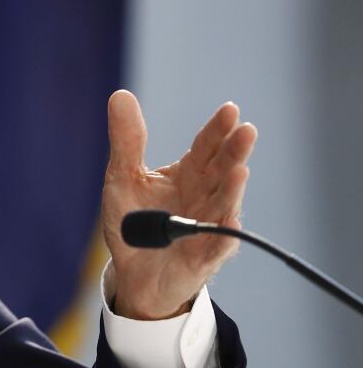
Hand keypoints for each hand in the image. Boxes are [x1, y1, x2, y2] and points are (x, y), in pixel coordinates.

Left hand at [100, 90, 257, 320]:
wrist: (133, 273)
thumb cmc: (135, 224)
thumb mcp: (123, 177)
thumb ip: (127, 140)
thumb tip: (120, 95)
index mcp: (188, 174)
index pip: (206, 147)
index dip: (217, 130)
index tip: (229, 110)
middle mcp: (203, 196)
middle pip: (221, 171)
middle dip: (234, 152)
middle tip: (246, 131)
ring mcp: (206, 226)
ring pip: (223, 205)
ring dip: (232, 189)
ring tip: (239, 172)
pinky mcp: (202, 257)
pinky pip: (216, 247)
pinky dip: (223, 236)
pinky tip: (230, 225)